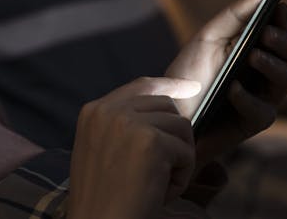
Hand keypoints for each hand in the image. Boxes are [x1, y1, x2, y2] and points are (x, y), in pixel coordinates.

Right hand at [67, 77, 201, 218]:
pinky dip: (181, 178)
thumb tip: (166, 114)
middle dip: (174, 137)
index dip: (170, 85)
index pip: (141, 86)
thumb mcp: (101, 152)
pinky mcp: (150, 141)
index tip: (192, 87)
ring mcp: (128, 123)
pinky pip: (186, 151)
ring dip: (178, 159)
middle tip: (162, 171)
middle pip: (166, 105)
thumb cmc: (102, 200)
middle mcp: (108, 110)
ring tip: (156, 184)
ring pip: (181, 126)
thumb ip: (122, 127)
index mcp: (93, 111)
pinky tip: (159, 193)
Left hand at [165, 0, 286, 168]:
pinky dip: (247, 98)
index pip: (280, 28)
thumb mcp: (208, 38)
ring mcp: (263, 96)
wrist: (170, 113)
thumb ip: (236, 15)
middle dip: (282, 41)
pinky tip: (232, 89)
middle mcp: (266, 70)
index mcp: (257, 45)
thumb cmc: (190, 74)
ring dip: (270, 65)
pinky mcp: (254, 121)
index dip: (283, 17)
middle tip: (266, 33)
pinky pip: (262, 110)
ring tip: (251, 56)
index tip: (280, 6)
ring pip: (285, 79)